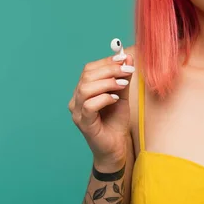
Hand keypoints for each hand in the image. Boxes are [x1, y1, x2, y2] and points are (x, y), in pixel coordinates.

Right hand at [68, 46, 134, 170]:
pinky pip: (89, 106)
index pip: (89, 69)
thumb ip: (123, 78)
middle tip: (127, 70)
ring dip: (107, 83)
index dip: (107, 61)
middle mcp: (76, 99)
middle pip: (87, 76)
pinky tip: (115, 99)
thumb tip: (128, 57)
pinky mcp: (84, 123)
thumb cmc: (116, 121)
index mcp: (83, 90)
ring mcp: (78, 112)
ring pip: (86, 89)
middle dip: (109, 70)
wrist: (116, 146)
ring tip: (123, 85)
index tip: (124, 58)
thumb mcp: (122, 95)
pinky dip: (104, 98)